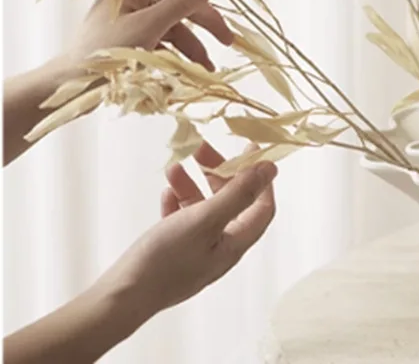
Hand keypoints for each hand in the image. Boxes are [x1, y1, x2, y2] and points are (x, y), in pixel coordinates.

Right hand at [4, 143, 276, 363]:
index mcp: (234, 243)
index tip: (248, 150)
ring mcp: (195, 252)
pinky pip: (182, 220)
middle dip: (218, 173)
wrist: (120, 297)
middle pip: (231, 203)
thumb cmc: (166, 259)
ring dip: (192, 185)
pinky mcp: (173, 253)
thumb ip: (239, 193)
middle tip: (200, 150)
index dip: (260, 178)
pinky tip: (166, 192)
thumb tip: (270, 169)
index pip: (262, 206)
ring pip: (203, 209)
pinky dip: (176, 202)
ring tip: (173, 168)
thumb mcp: (205, 219)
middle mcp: (219, 248)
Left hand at [65, 0, 234, 72]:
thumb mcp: (150, 25)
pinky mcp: (134, 38)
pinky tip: (194, 70)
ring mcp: (134, 18)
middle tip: (227, 38)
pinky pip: (165, 39)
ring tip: (209, 66)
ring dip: (195, 43)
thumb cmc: (104, 54)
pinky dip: (180, 53)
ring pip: (176, 22)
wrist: (70, 89)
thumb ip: (183, 1)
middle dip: (205, 20)